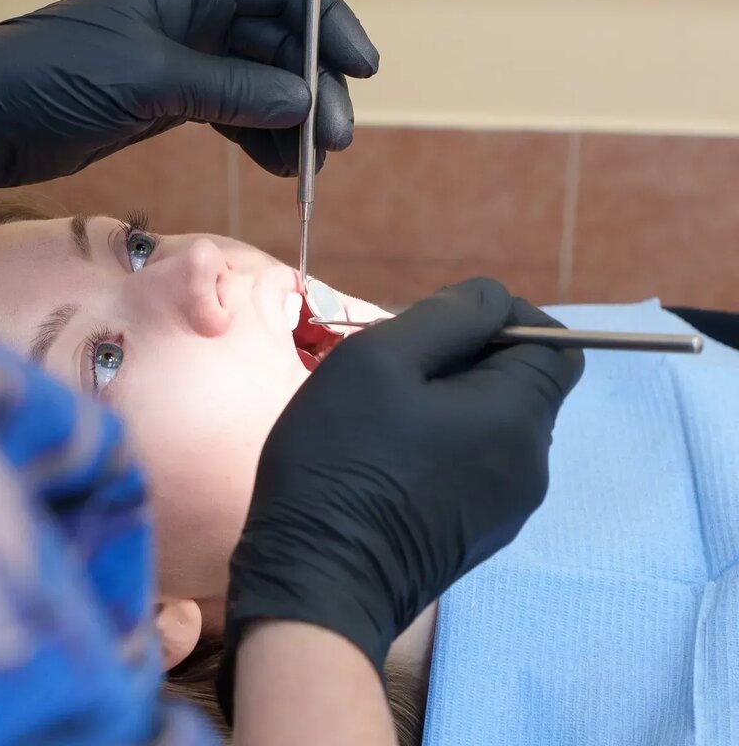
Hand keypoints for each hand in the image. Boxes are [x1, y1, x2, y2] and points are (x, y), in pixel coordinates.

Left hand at [0, 0, 377, 207]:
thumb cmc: (46, 80)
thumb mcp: (145, 80)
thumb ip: (229, 89)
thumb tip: (302, 98)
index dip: (326, 19)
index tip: (359, 67)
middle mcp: (186, 15)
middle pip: (276, 40)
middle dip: (311, 85)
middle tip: (333, 139)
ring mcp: (177, 60)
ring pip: (257, 82)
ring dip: (290, 120)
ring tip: (310, 167)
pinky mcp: (164, 102)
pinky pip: (230, 113)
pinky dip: (258, 137)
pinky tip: (281, 166)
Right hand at [222, 279, 583, 707]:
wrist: (318, 576)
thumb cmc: (342, 455)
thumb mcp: (380, 358)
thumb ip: (447, 316)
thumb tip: (493, 298)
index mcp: (518, 418)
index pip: (555, 343)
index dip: (504, 317)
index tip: (437, 323)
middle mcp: (531, 465)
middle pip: (522, 381)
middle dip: (467, 356)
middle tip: (394, 364)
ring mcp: (508, 506)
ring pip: (494, 420)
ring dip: (449, 398)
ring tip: (382, 408)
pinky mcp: (478, 532)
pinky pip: (477, 459)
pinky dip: (443, 438)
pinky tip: (386, 450)